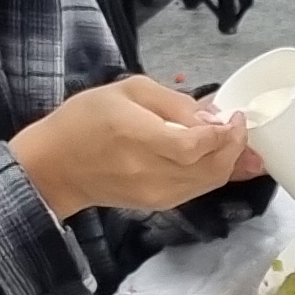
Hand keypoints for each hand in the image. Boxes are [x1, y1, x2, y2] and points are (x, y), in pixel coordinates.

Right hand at [11, 74, 256, 217]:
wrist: (55, 167)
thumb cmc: (85, 120)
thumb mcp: (127, 90)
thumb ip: (174, 102)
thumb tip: (212, 117)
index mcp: (139, 137)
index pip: (196, 145)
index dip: (225, 133)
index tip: (235, 116)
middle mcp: (151, 172)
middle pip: (212, 168)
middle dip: (235, 148)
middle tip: (239, 126)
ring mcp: (156, 193)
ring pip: (210, 183)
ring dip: (230, 162)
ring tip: (234, 140)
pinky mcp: (158, 204)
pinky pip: (198, 190)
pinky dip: (214, 174)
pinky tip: (218, 157)